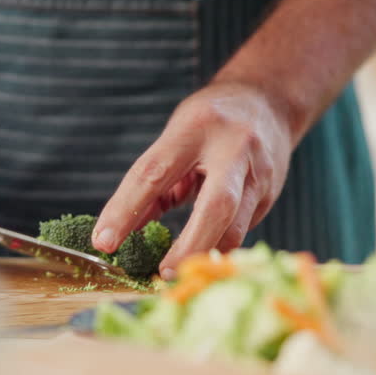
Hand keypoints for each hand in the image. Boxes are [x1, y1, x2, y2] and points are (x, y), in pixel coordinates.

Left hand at [93, 81, 293, 278]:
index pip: (154, 173)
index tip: (104, 242)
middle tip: (162, 274)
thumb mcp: (176, 136)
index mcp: (197, 128)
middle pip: (216, 206)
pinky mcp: (271, 194)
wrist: (268, 101)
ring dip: (203, 254)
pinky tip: (201, 253)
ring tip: (177, 272)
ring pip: (235, 227)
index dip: (126, 210)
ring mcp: (260, 173)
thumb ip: (152, 181)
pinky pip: (241, 230)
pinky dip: (217, 245)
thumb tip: (120, 230)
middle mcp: (235, 148)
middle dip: (188, 246)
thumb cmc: (210, 121)